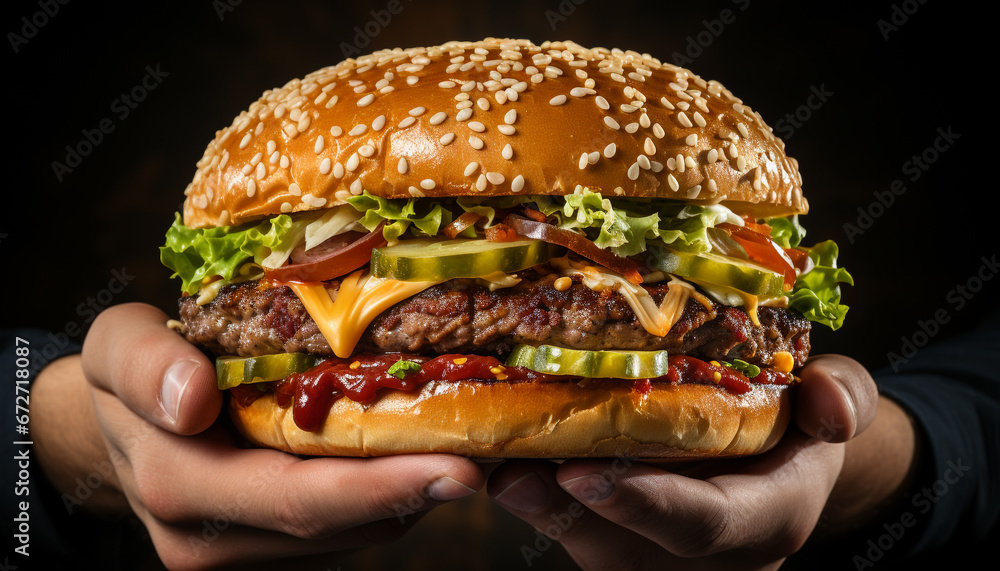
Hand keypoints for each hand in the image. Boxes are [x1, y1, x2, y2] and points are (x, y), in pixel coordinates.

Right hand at [77, 303, 482, 569]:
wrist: (114, 425)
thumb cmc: (131, 373)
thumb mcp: (117, 345)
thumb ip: (145, 365)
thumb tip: (194, 399)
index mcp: (180, 486)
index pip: (297, 498)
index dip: (382, 487)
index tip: (457, 466)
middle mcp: (214, 539)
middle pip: (341, 525)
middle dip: (421, 492)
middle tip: (494, 457)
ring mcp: (246, 552)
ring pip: (353, 533)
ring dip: (411, 493)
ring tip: (470, 442)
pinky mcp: (270, 548)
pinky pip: (346, 528)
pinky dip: (387, 493)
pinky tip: (419, 450)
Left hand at [487, 355, 884, 569]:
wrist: (781, 458)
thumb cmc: (802, 422)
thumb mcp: (838, 400)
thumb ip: (843, 397)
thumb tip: (827, 405)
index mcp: (764, 519)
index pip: (701, 525)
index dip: (643, 504)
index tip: (582, 474)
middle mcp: (703, 554)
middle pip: (621, 548)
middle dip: (559, 514)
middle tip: (504, 471)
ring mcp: (654, 555)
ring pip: (583, 544)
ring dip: (531, 507)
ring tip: (480, 463)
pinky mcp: (616, 543)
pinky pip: (568, 528)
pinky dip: (529, 496)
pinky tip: (488, 457)